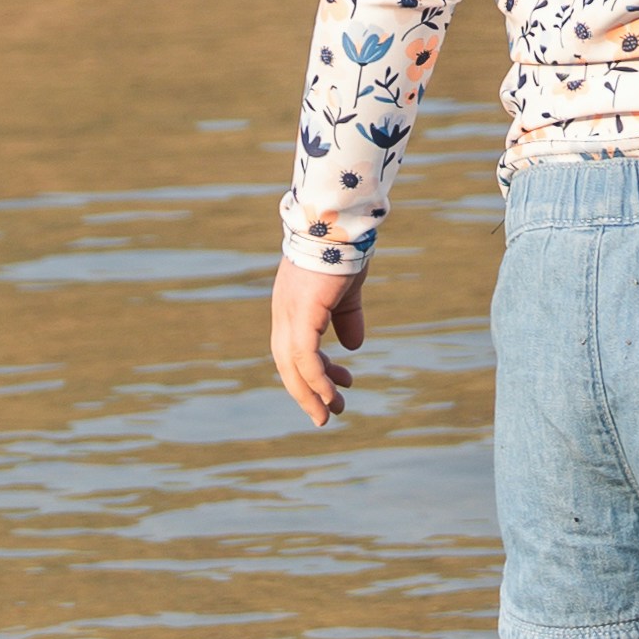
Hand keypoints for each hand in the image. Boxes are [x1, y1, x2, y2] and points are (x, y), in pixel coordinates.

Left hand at [270, 260, 366, 424]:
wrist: (337, 224)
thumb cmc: (342, 250)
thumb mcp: (346, 291)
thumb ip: (348, 318)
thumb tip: (354, 346)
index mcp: (291, 307)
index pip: (294, 350)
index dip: (314, 371)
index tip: (336, 387)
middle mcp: (284, 314)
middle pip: (287, 364)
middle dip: (307, 392)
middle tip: (327, 415)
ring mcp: (289, 315)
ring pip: (293, 367)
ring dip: (312, 394)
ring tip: (332, 413)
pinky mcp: (302, 316)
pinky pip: (305, 359)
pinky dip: (316, 380)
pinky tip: (331, 395)